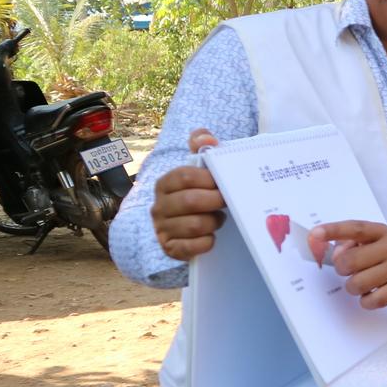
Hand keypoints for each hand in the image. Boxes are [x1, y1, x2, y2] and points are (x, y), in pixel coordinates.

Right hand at [152, 128, 224, 260]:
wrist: (185, 228)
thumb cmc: (198, 195)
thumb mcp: (199, 171)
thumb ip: (202, 148)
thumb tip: (207, 138)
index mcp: (165, 184)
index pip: (185, 176)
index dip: (208, 179)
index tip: (223, 182)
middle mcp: (159, 206)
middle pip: (190, 201)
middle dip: (215, 201)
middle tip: (227, 201)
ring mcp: (162, 228)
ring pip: (193, 225)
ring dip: (213, 222)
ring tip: (219, 219)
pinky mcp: (170, 248)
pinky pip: (190, 248)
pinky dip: (206, 242)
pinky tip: (212, 237)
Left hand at [310, 221, 386, 307]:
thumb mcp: (382, 239)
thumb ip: (357, 243)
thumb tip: (335, 254)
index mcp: (382, 232)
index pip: (355, 228)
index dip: (333, 231)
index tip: (314, 234)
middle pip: (348, 262)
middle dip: (342, 269)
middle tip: (351, 270)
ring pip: (356, 284)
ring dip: (353, 287)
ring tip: (364, 284)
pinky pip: (371, 300)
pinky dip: (366, 301)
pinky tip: (372, 295)